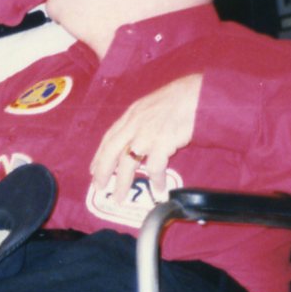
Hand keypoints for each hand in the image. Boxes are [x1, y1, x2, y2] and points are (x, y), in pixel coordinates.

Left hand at [90, 73, 201, 205]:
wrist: (196, 94)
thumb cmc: (179, 98)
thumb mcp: (152, 105)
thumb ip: (142, 120)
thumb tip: (137, 136)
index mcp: (131, 115)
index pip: (109, 138)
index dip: (100, 156)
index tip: (94, 169)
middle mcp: (134, 124)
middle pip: (111, 151)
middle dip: (103, 171)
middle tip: (99, 187)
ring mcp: (147, 134)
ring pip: (128, 163)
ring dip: (123, 182)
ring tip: (120, 197)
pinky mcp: (163, 142)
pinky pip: (154, 167)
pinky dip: (155, 181)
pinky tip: (158, 190)